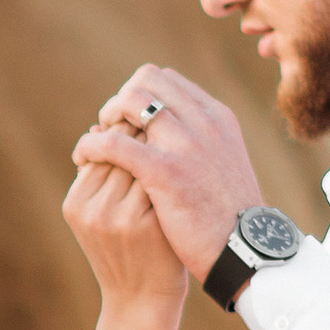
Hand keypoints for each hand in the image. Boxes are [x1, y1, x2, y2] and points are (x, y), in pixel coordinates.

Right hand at [62, 145, 189, 311]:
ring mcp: (121, 218)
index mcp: (75, 202)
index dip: (124, 134)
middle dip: (144, 137)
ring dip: (163, 149)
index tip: (146, 134)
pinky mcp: (149, 225)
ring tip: (177, 151)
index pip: (99, 148)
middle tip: (166, 135)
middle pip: (120, 150)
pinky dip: (175, 170)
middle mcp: (94, 209)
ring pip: (143, 162)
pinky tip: (188, 170)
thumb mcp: (98, 214)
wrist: (142, 299)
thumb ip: (98, 175)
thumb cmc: (124, 250)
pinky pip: (163, 181)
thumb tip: (100, 127)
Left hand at [72, 67, 264, 283]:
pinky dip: (92, 146)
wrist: (245, 250)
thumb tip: (160, 132)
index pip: (168, 80)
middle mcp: (203, 121)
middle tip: (111, 126)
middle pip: (147, 80)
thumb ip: (198, 143)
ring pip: (129, 102)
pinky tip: (83, 158)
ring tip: (96, 143)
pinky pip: (113, 143)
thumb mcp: (222, 167)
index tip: (130, 119)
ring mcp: (184, 144)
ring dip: (106, 117)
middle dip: (122, 98)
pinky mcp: (164, 171)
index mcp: (218, 117)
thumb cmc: (231, 217)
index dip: (141, 93)